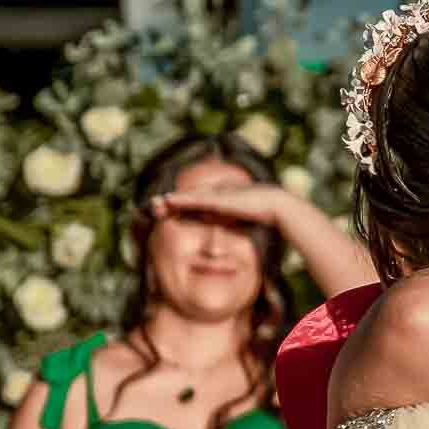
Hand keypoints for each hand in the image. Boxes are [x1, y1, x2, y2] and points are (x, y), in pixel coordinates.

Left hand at [150, 185, 298, 229]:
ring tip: (154, 203)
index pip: (196, 202)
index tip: (166, 211)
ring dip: (170, 200)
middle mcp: (216, 193)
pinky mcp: (217, 198)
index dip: (180, 206)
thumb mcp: (243, 219)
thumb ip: (232, 222)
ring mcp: (216, 194)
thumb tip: (227, 235)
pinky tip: (167, 200)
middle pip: (188, 197)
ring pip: (187, 197)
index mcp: (221, 199)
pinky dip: (180, 199)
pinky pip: (194, 198)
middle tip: (154, 205)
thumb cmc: (264, 214)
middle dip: (170, 201)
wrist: (275, 205)